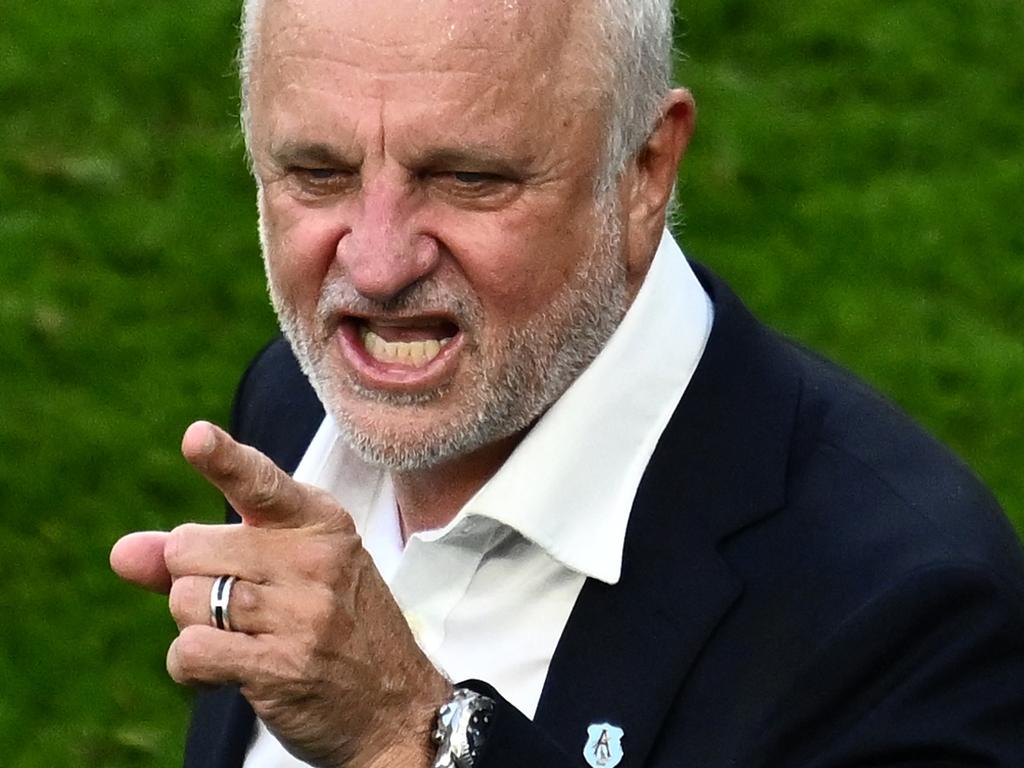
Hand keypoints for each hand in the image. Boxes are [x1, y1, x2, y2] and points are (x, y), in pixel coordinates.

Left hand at [110, 421, 450, 767]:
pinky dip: (190, 668)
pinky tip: (227, 672)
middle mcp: (314, 559)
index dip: (223, 459)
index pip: (261, 483)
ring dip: (196, 627)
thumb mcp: (289, 572)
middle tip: (243, 606)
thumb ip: (204, 555)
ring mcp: (302, 613)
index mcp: (320, 522)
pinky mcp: (282, 666)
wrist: (396, 705)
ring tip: (246, 639)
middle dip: (193, 582)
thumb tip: (122, 552)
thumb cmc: (334, 626)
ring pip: (185, 601)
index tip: (196, 437)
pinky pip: (189, 651)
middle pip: (189, 549)